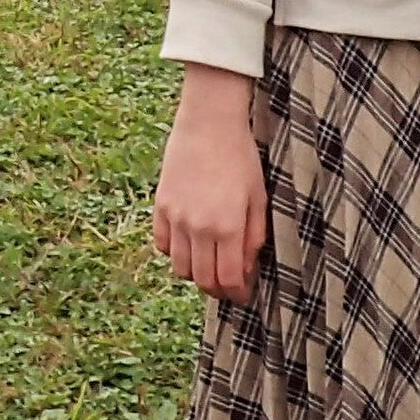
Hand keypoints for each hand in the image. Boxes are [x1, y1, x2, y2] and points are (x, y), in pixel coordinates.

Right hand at [149, 64, 269, 300]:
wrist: (209, 124)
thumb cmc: (241, 157)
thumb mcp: (258, 198)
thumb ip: (253, 237)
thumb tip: (247, 269)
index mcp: (228, 226)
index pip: (229, 279)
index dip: (237, 294)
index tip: (243, 295)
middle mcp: (199, 228)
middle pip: (203, 279)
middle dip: (218, 290)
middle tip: (228, 287)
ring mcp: (176, 218)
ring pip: (180, 267)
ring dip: (195, 274)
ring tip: (208, 265)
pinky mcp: (161, 206)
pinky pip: (163, 244)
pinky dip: (175, 252)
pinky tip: (189, 244)